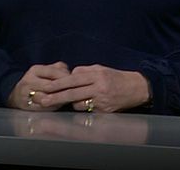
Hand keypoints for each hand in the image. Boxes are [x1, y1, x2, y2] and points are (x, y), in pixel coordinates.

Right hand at [8, 62, 71, 110]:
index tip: (78, 81)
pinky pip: (43, 107)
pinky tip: (60, 105)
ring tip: (68, 99)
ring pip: (46, 98)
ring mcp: (25, 94)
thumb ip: (60, 70)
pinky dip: (53, 106)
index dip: (67, 77)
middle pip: (50, 86)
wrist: (18, 95)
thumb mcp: (47, 72)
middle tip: (76, 92)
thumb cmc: (39, 82)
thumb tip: (73, 74)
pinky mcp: (26, 107)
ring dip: (59, 99)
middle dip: (64, 89)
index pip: (54, 72)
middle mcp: (28, 81)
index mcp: (35, 70)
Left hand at [37, 65, 151, 113]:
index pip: (73, 79)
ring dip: (72, 104)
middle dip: (56, 97)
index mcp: (97, 75)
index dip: (58, 84)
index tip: (46, 87)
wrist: (137, 88)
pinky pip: (88, 111)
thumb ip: (84, 71)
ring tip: (70, 102)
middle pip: (73, 93)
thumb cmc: (117, 77)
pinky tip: (84, 105)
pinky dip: (83, 108)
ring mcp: (102, 100)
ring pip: (79, 104)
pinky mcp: (105, 111)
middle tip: (43, 101)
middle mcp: (99, 87)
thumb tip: (69, 75)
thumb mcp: (101, 69)